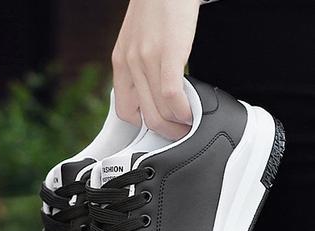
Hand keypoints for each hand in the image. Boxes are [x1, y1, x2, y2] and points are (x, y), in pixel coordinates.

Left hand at [112, 0, 200, 139]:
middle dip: (165, 132)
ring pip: (159, 110)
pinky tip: (193, 112)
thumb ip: (143, 65)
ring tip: (191, 125)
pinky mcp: (166, 54)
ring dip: (178, 125)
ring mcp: (146, 60)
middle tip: (181, 134)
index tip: (163, 124)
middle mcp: (129, 64)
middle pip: (144, 117)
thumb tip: (157, 88)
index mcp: (121, 63)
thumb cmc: (159, 7)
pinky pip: (171, 96)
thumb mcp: (139, 40)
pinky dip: (184, 111)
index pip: (125, 111)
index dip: (146, 124)